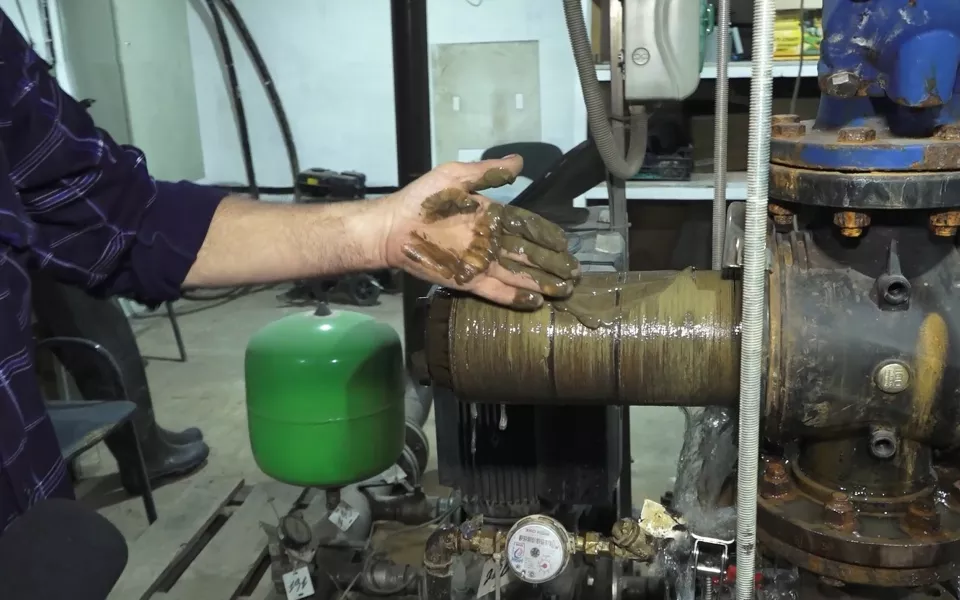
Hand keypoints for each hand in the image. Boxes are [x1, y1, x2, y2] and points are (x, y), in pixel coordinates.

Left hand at [382, 156, 579, 308]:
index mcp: (491, 218)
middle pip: (528, 255)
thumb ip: (488, 173)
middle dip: (552, 264)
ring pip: (517, 275)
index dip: (547, 236)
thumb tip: (521, 162)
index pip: (527, 227)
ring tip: (564, 289)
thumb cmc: (422, 199)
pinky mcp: (466, 281)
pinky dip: (514, 297)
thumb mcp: (455, 177)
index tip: (566, 243)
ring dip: (541, 283)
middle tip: (574, 272)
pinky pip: (495, 291)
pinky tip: (536, 302)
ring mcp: (480, 263)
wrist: (392, 226)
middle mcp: (490, 243)